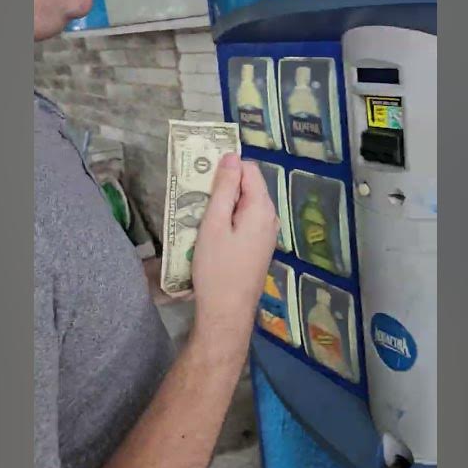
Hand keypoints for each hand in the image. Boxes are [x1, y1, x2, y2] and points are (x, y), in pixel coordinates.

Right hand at [189, 153, 278, 349]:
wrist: (227, 311)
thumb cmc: (217, 267)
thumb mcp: (215, 223)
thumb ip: (224, 188)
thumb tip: (231, 156)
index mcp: (261, 207)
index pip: (249, 169)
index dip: (226, 168)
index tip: (202, 178)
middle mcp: (270, 217)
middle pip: (248, 186)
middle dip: (224, 187)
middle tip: (197, 198)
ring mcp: (267, 234)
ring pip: (245, 205)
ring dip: (224, 205)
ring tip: (200, 216)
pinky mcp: (259, 247)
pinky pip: (245, 222)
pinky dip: (229, 220)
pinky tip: (211, 233)